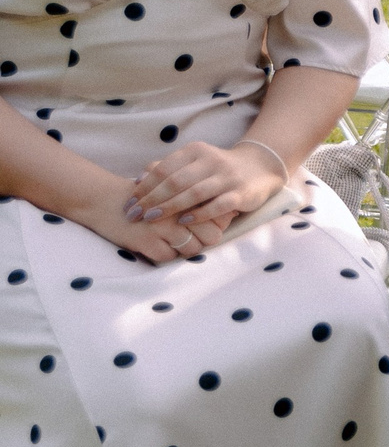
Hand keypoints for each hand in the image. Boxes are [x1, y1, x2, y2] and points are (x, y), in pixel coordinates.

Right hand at [65, 172, 208, 265]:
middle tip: (187, 236)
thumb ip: (197, 200)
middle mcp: (179, 210)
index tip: (202, 226)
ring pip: (192, 249)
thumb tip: (228, 215)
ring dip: (183, 248)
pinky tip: (154, 243)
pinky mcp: (146, 240)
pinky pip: (168, 257)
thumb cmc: (143, 196)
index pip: (221, 218)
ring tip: (170, 240)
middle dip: (202, 240)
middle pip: (212, 236)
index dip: (215, 225)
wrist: (103, 198)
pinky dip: (163, 253)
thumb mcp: (171, 190)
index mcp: (188, 195)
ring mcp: (163, 226)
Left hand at [129, 141, 283, 236]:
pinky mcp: (242, 193)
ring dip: (170, 207)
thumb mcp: (194, 162)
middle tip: (134, 215)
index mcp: (196, 152)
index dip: (144, 187)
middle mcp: (211, 161)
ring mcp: (228, 177)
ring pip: (194, 192)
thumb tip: (139, 180)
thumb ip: (169, 169)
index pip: (164, 169)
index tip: (128, 203)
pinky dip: (200, 213)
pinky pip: (218, 204)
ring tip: (151, 219)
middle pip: (175, 181)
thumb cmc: (218, 169)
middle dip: (151, 199)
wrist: (260, 167)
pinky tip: (184, 221)